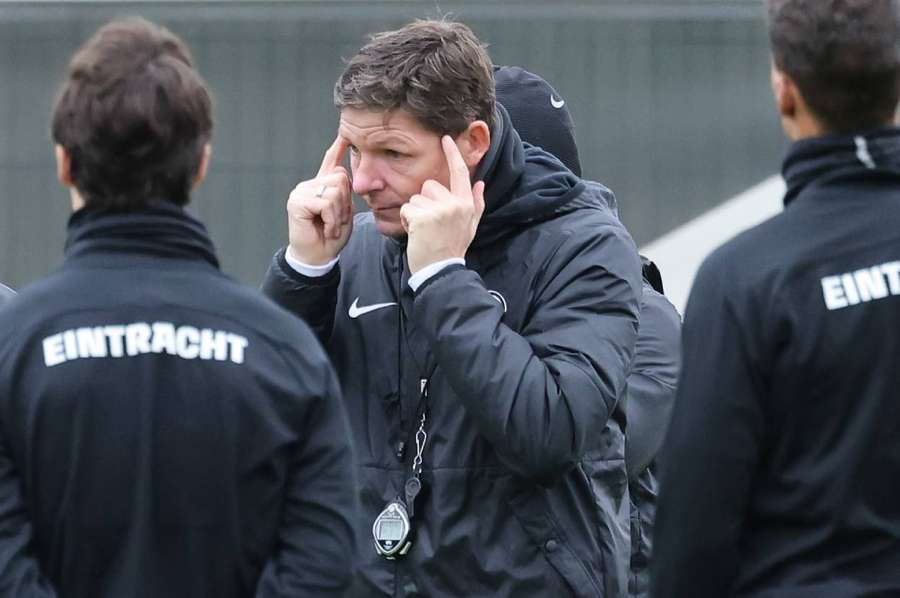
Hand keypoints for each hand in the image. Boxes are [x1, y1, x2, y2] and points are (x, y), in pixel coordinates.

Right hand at [286, 135, 353, 265]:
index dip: (338, 149)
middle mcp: (309, 185)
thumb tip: (345, 173)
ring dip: (339, 215)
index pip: (330, 162)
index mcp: (320, 186)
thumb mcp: (343, 212)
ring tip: (330, 226)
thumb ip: (344, 194)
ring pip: (335, 191)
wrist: (318, 256)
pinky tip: (325, 230)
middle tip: (336, 221)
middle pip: (341, 178)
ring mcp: (301, 192)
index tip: (345, 135)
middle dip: (345, 203)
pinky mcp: (297, 202)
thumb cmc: (331, 237)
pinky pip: (326, 203)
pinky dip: (331, 220)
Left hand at [400, 136, 485, 273]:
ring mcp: (439, 210)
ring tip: (423, 230)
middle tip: (430, 223)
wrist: (441, 270)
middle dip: (424, 202)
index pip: (459, 173)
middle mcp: (455, 204)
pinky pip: (406, 209)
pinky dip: (406, 221)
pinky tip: (416, 233)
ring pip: (415, 198)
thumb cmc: (452, 247)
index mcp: (466, 203)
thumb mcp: (470, 226)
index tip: (445, 139)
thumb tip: (480, 183)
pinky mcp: (423, 217)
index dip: (452, 154)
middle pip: (429, 186)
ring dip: (414, 213)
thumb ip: (476, 203)